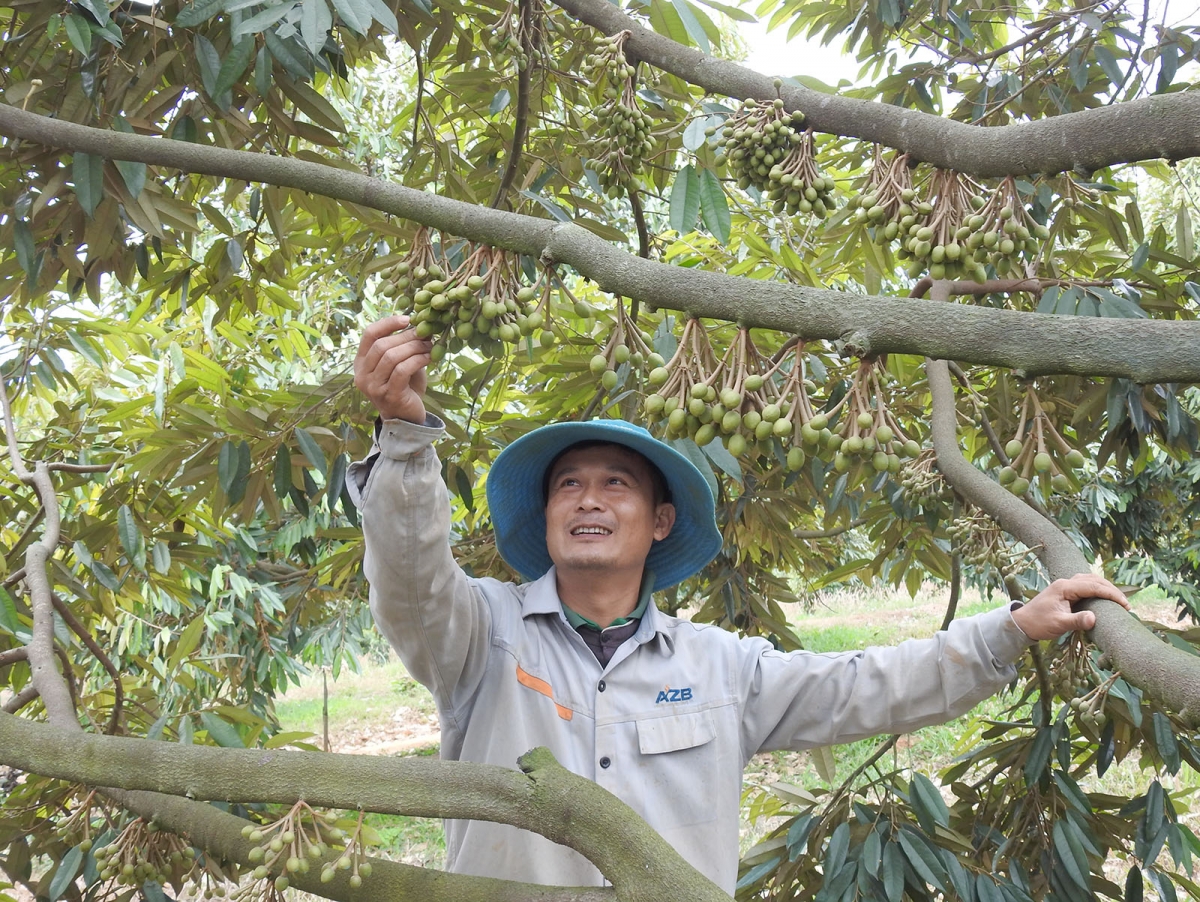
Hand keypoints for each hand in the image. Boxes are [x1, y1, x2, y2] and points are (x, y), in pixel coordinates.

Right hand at [353, 315, 431, 423]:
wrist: (407, 418)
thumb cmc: (404, 388)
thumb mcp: (400, 364)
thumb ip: (403, 347)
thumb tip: (420, 324)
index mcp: (361, 363)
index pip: (369, 335)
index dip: (388, 323)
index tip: (408, 318)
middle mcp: (362, 375)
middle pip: (382, 345)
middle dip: (406, 336)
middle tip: (425, 334)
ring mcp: (373, 387)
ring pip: (391, 356)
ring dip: (414, 347)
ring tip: (430, 346)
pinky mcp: (388, 395)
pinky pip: (402, 370)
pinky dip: (417, 360)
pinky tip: (429, 358)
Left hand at [1010, 574, 1130, 640]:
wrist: (1023, 623)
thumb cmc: (1039, 623)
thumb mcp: (1058, 624)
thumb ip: (1076, 621)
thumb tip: (1094, 619)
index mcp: (1064, 587)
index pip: (1093, 586)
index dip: (1111, 594)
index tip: (1126, 605)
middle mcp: (1065, 583)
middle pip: (1094, 579)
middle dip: (1111, 589)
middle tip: (1125, 604)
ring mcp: (1065, 586)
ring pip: (1090, 580)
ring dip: (1105, 588)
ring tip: (1118, 600)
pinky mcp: (1066, 592)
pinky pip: (1085, 586)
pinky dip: (1097, 590)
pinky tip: (1104, 599)